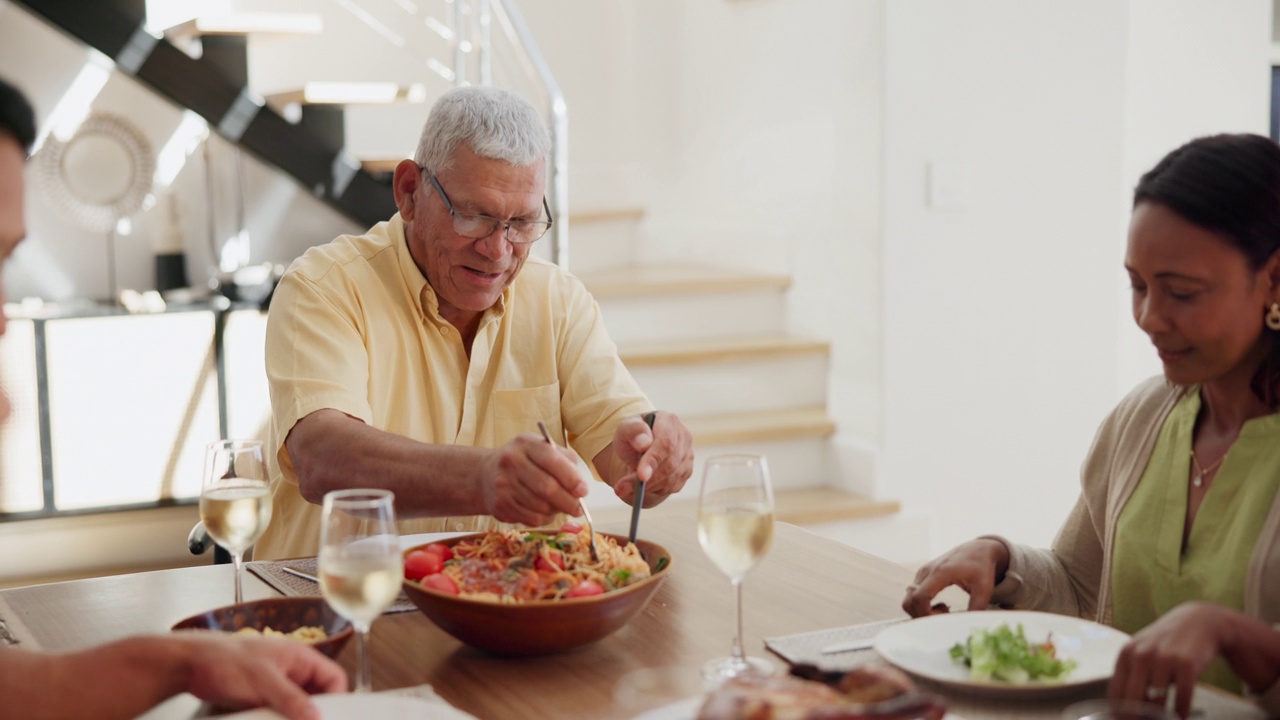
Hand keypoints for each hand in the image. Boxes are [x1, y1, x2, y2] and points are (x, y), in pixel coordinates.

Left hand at [179, 633, 346, 719]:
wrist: (190, 665)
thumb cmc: (225, 658)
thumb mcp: (263, 680)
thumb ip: (291, 698)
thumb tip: (316, 716)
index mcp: (300, 657)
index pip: (334, 678)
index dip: (337, 698)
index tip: (330, 717)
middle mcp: (293, 670)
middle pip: (318, 695)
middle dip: (314, 712)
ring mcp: (278, 684)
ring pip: (299, 707)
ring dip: (295, 718)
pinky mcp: (263, 698)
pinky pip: (281, 712)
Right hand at [483, 432, 587, 525]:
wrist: (486, 474)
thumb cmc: (524, 461)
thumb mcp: (542, 449)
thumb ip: (564, 461)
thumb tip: (580, 487)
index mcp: (526, 444)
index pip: (553, 461)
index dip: (571, 479)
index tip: (584, 491)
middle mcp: (511, 462)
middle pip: (547, 488)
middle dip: (568, 502)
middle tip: (579, 508)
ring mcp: (503, 484)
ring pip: (541, 507)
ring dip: (556, 510)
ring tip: (560, 506)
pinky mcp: (500, 505)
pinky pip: (531, 519)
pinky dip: (544, 518)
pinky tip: (544, 511)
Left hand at [610, 411, 693, 505]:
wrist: (640, 446)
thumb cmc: (633, 435)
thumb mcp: (625, 428)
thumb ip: (633, 432)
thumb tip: (644, 445)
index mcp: (669, 421)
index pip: (666, 443)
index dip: (654, 460)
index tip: (641, 476)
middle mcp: (684, 437)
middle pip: (670, 464)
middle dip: (647, 480)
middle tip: (623, 488)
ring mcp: (688, 456)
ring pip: (671, 479)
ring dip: (648, 486)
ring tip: (626, 487)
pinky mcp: (686, 472)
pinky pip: (672, 487)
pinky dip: (654, 490)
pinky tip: (642, 484)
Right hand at [901, 538, 1009, 616]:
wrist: (978, 549)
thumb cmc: (982, 568)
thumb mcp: (984, 589)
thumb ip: (977, 608)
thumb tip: (969, 627)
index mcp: (940, 572)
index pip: (919, 598)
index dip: (928, 614)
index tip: (946, 617)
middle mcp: (926, 572)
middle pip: (909, 601)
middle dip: (923, 615)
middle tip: (944, 616)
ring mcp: (922, 573)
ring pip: (909, 599)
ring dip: (922, 611)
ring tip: (944, 610)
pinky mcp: (922, 576)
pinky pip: (913, 595)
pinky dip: (923, 606)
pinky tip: (941, 605)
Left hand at [1108, 601, 1225, 717]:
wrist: (1199, 621)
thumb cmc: (1167, 643)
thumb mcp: (1142, 652)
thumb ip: (1132, 676)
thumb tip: (1123, 710)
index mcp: (1126, 654)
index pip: (1116, 694)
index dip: (1119, 716)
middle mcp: (1141, 655)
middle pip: (1134, 701)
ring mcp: (1163, 658)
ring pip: (1158, 702)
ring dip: (1162, 719)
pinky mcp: (1186, 664)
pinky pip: (1181, 697)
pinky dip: (1181, 712)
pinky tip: (1181, 716)